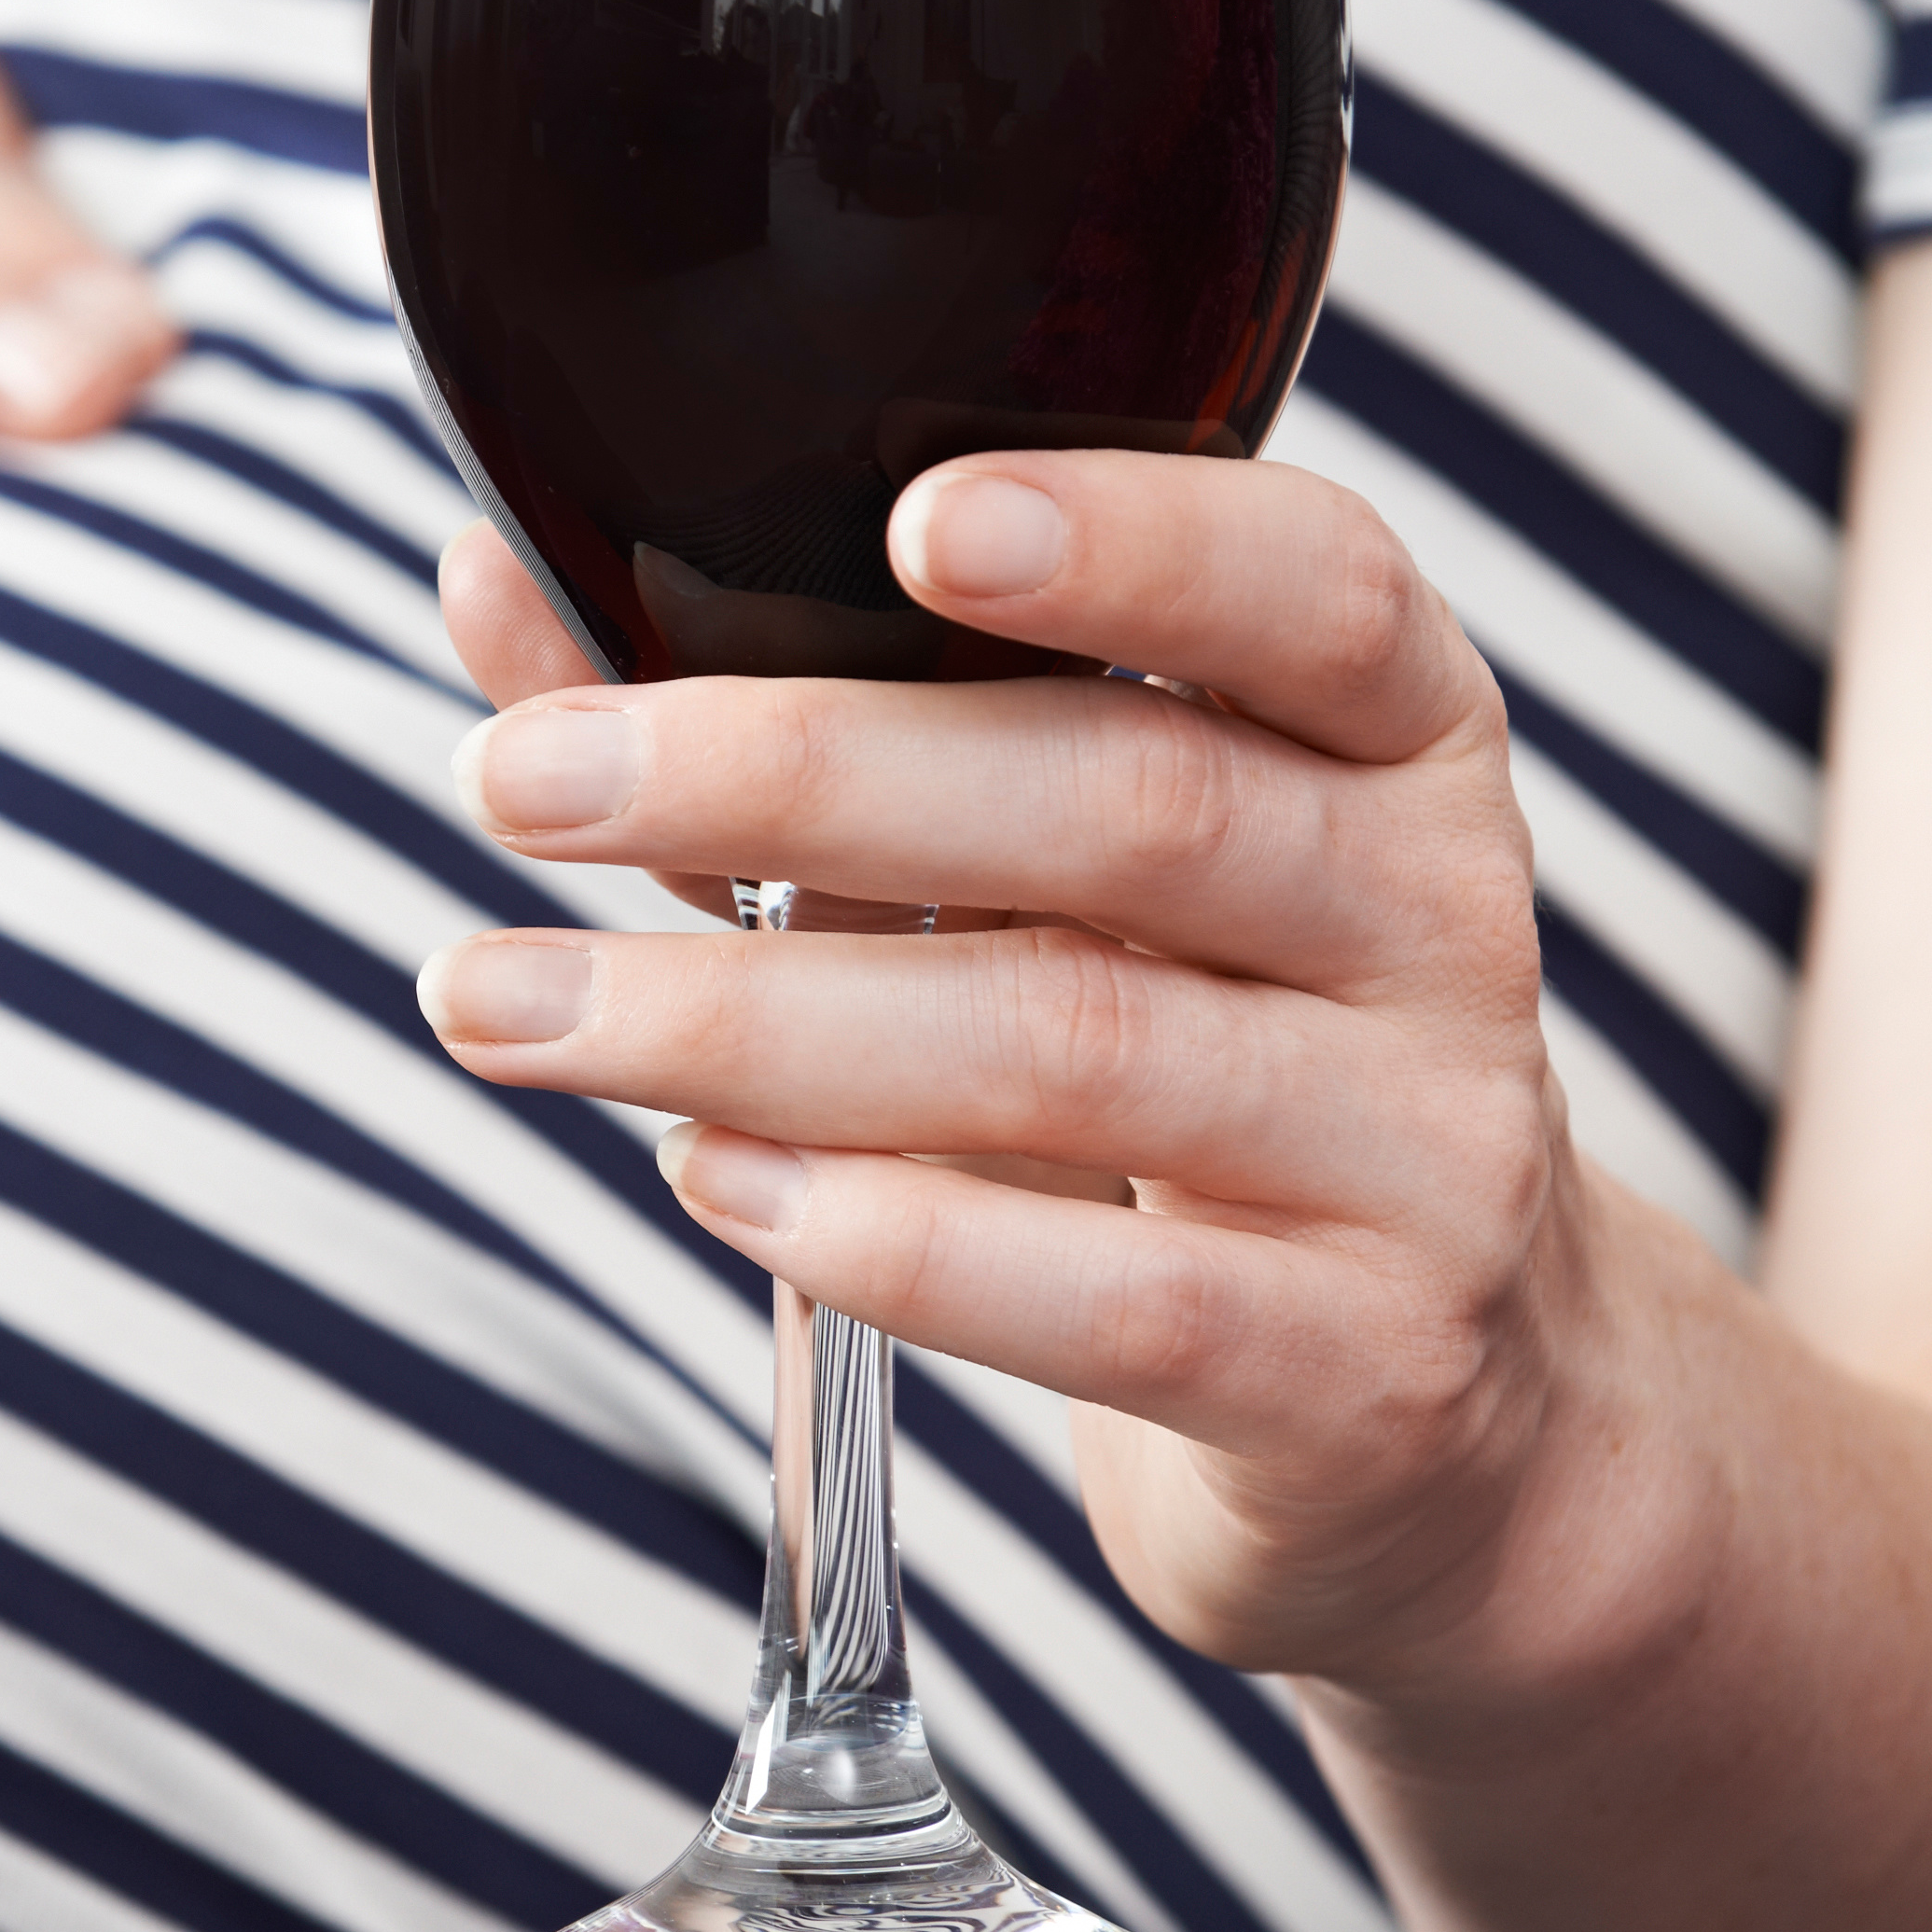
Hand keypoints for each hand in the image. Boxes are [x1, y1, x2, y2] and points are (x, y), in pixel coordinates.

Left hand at [416, 461, 1671, 1702]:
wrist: (1425, 1413)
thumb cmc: (1180, 1063)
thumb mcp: (1028, 878)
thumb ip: (796, 721)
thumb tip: (495, 578)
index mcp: (1387, 738)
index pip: (1318, 587)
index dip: (1133, 540)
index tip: (906, 519)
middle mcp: (1437, 919)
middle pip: (1130, 806)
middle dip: (791, 774)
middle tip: (519, 779)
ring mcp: (1424, 1154)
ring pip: (1076, 1045)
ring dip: (748, 1020)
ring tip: (509, 1004)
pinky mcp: (1365, 1368)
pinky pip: (1118, 1296)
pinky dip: (894, 1233)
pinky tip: (711, 1179)